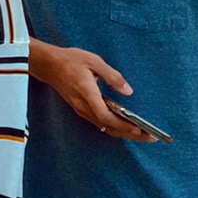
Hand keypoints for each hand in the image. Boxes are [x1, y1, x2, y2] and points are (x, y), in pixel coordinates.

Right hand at [30, 40, 154, 141]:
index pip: (105, 115)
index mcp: (87, 92)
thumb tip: (128, 91)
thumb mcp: (93, 60)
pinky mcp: (80, 109)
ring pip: (104, 127)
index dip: (122, 124)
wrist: (48, 65)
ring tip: (141, 134)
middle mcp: (83, 105)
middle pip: (108, 127)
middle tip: (150, 138)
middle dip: (130, 134)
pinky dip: (113, 127)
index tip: (139, 129)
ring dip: (123, 133)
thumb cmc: (70, 60)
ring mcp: (80, 109)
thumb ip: (112, 75)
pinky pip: (99, 123)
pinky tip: (124, 126)